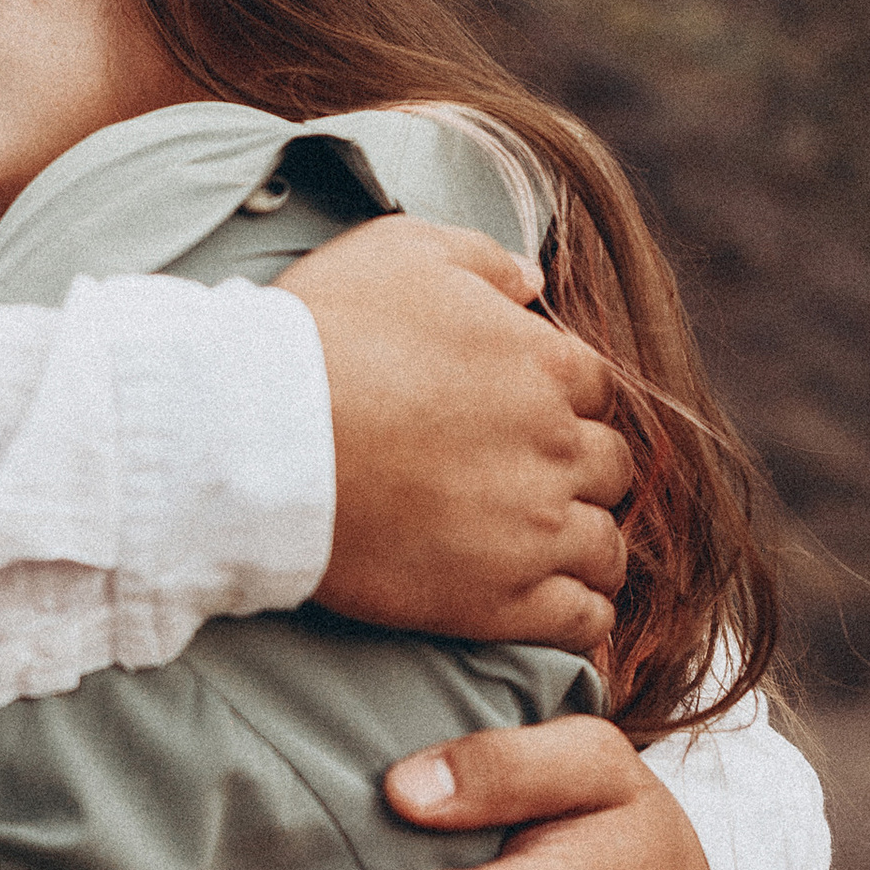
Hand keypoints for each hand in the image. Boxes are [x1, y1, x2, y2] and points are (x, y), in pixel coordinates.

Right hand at [278, 218, 629, 655]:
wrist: (259, 439)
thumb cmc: (321, 336)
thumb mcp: (403, 252)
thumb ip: (483, 261)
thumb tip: (533, 281)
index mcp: (544, 363)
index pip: (596, 390)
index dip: (563, 404)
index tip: (525, 420)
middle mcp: (556, 447)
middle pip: (610, 467)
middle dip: (579, 473)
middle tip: (530, 484)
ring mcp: (535, 530)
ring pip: (606, 547)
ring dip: (586, 544)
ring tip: (546, 550)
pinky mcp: (500, 601)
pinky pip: (581, 618)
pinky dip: (582, 614)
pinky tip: (558, 607)